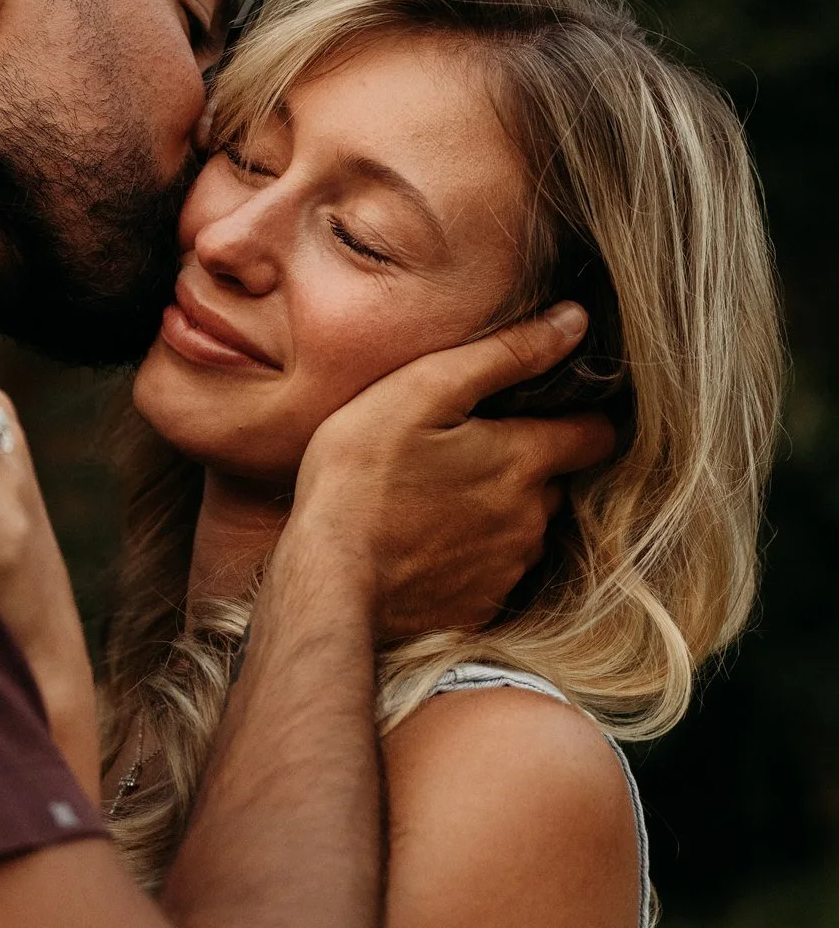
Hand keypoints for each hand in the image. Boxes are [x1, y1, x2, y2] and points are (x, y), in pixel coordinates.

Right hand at [292, 302, 616, 638]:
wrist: (328, 576)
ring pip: (525, 529)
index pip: (597, 434)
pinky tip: (427, 541)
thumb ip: (505, 353)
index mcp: (525, 460)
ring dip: (499, 511)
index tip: (547, 410)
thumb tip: (574, 321)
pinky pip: (494, 572)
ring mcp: (506, 568)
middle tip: (467, 451)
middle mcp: (531, 518)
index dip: (580, 416)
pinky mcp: (478, 606)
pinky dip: (472, 555)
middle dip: (526, 465)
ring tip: (439, 497)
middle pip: (554, 482)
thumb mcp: (423, 389)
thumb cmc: (363, 474)